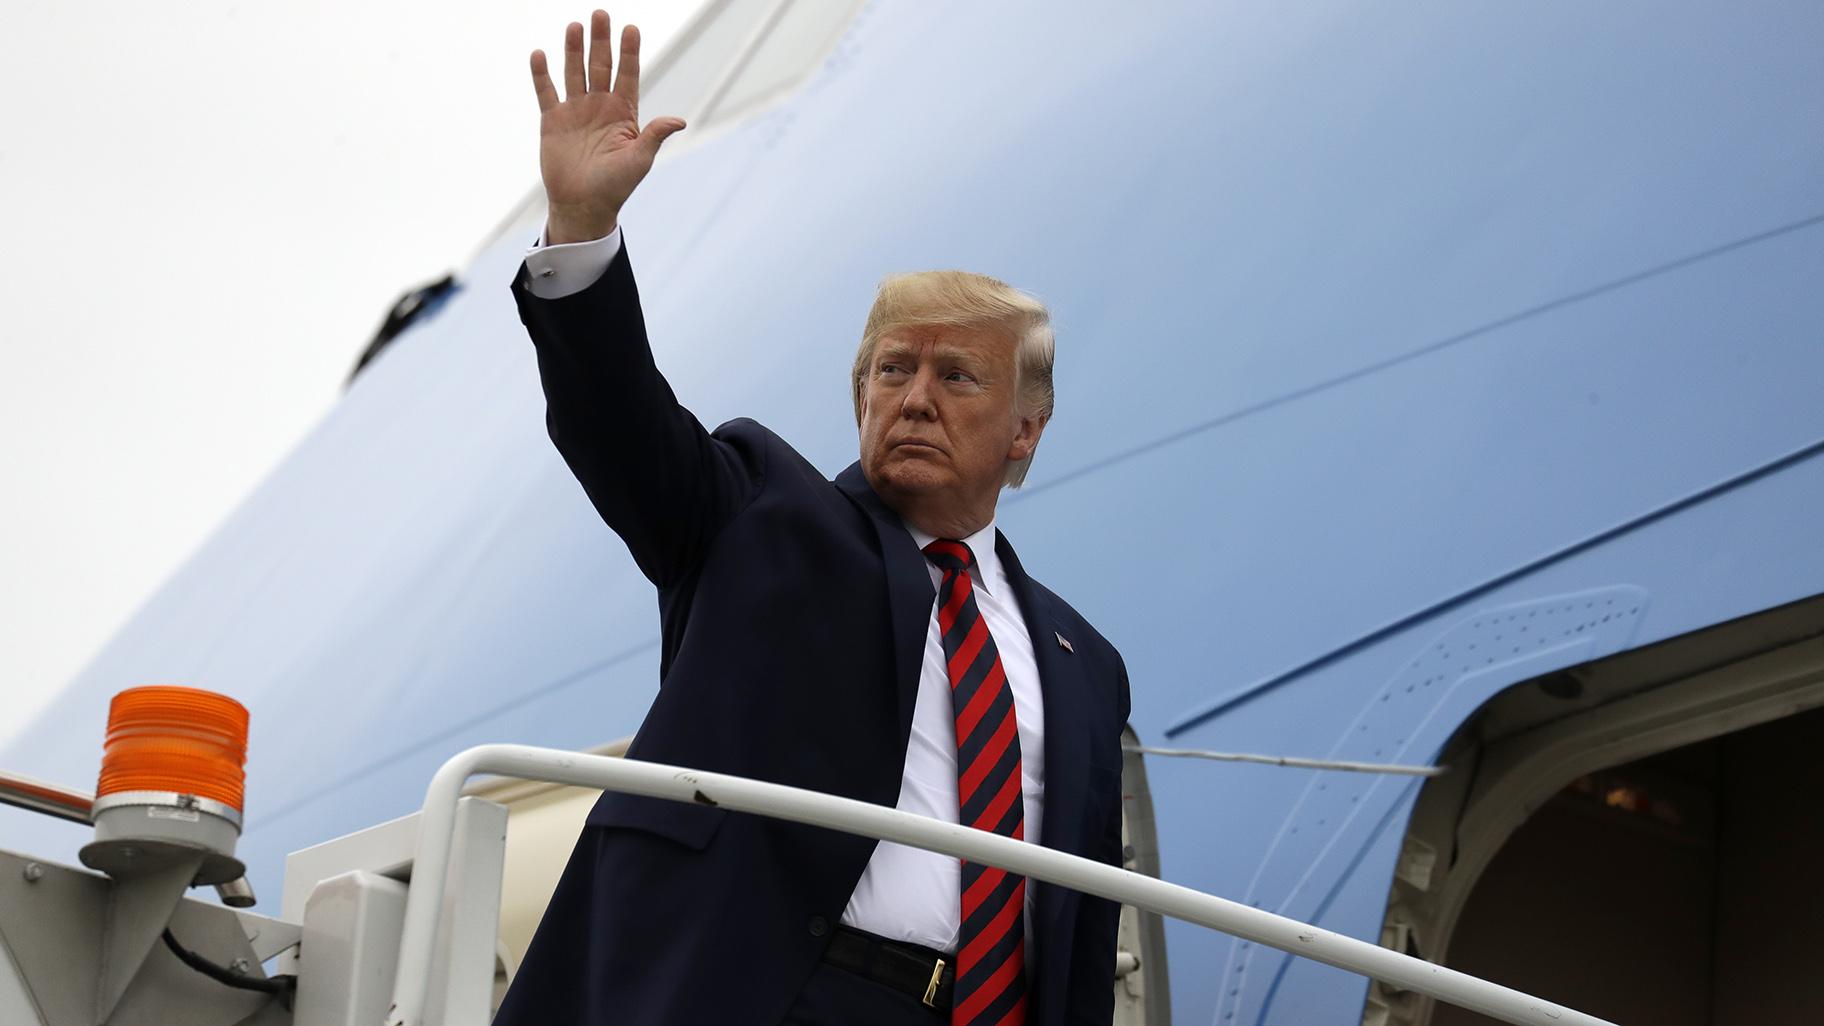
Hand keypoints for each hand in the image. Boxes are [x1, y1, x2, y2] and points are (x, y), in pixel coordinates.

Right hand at [530, 10, 685, 243]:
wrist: (583, 205)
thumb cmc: (615, 186)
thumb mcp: (639, 161)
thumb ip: (654, 136)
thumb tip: (679, 121)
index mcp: (623, 113)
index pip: (628, 75)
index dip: (629, 52)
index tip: (631, 28)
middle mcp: (600, 106)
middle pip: (601, 66)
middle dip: (601, 41)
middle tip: (601, 13)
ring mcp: (575, 111)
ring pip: (574, 72)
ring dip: (574, 49)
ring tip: (575, 26)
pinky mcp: (552, 121)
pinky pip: (546, 92)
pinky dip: (542, 74)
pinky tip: (540, 54)